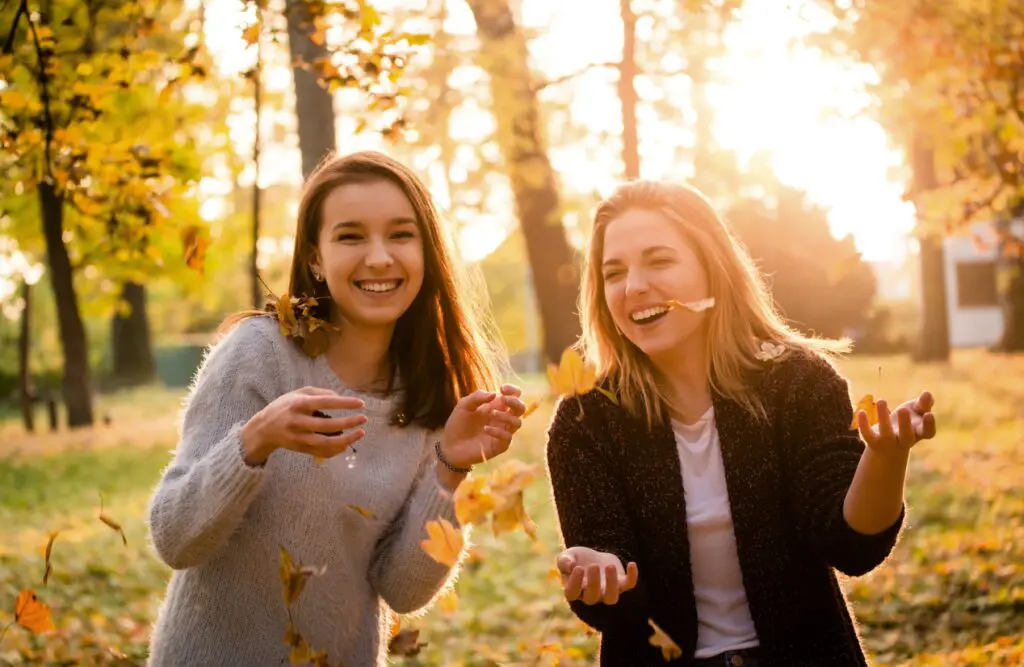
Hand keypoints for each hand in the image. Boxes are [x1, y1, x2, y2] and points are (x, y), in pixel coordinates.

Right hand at [240, 386, 367, 465]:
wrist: (263, 429)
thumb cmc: (284, 407)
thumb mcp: (298, 393)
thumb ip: (319, 393)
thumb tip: (340, 397)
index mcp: (298, 404)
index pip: (326, 402)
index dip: (344, 403)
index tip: (361, 403)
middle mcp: (298, 421)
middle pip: (328, 425)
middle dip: (349, 422)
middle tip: (364, 418)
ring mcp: (299, 437)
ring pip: (326, 442)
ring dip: (346, 439)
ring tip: (360, 433)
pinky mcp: (300, 449)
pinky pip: (322, 452)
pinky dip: (337, 449)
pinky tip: (348, 443)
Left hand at [439, 384, 527, 469]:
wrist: (450, 446)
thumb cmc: (458, 424)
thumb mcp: (464, 405)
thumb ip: (477, 397)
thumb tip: (495, 394)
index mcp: (496, 406)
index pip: (514, 396)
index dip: (513, 390)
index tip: (502, 388)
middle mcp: (502, 418)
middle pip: (521, 408)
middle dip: (515, 402)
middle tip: (504, 400)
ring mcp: (502, 432)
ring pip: (518, 423)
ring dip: (507, 416)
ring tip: (492, 414)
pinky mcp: (499, 446)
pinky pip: (508, 438)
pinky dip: (499, 432)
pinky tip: (486, 429)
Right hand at [556, 546, 638, 605]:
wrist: (593, 557)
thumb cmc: (576, 559)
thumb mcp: (567, 555)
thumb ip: (564, 560)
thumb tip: (570, 566)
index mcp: (575, 590)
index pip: (572, 593)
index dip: (575, 583)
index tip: (578, 568)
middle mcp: (591, 595)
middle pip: (592, 597)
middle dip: (593, 583)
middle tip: (594, 566)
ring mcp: (607, 592)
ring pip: (611, 598)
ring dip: (611, 584)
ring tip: (609, 566)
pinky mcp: (621, 584)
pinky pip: (629, 585)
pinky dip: (632, 576)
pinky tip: (632, 564)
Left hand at [856, 391, 936, 457]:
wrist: (889, 446)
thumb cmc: (909, 422)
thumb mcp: (917, 411)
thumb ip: (923, 404)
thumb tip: (927, 393)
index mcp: (919, 433)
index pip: (928, 432)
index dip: (929, 425)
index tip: (928, 414)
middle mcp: (905, 440)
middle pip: (907, 436)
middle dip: (905, 424)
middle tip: (903, 409)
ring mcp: (889, 443)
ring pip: (886, 433)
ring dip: (883, 417)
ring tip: (881, 400)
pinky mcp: (874, 442)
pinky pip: (868, 436)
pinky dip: (864, 425)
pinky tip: (861, 412)